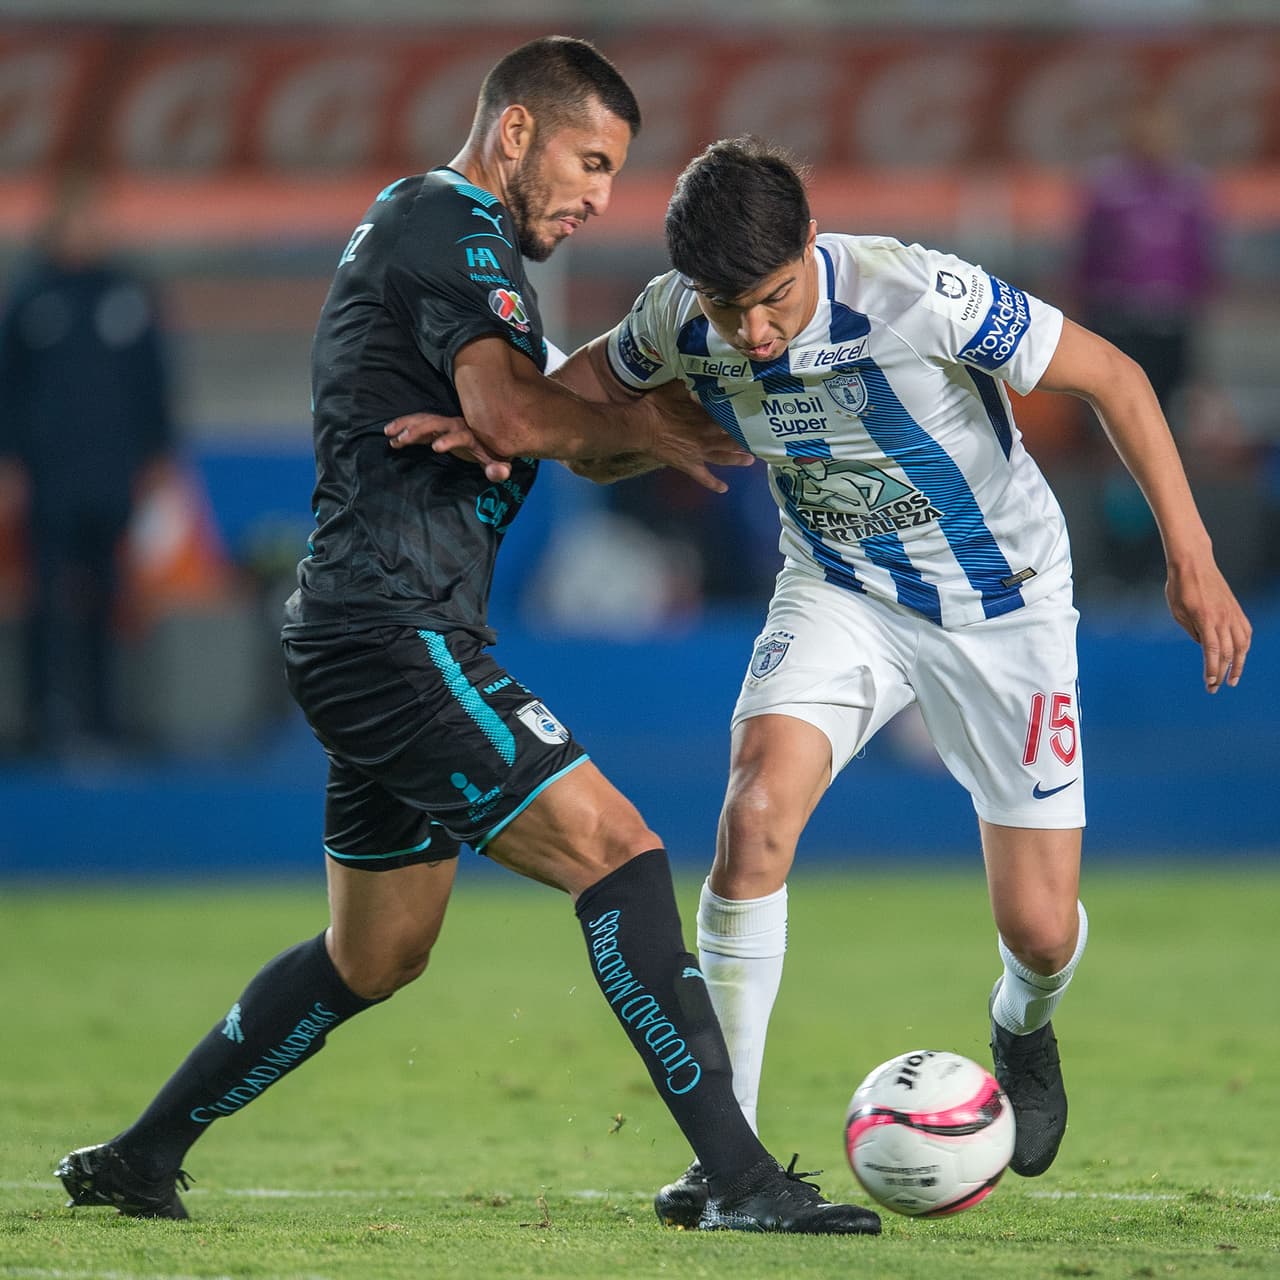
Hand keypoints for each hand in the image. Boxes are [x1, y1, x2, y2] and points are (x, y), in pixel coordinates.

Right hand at [384, 413, 512, 481]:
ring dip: (406, 425)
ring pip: (424, 420)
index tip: (436, 447)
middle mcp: (456, 425)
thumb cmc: (494, 452)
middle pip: (436, 423)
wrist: (492, 437)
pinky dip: (404, 426)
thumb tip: (498, 473)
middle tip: (401, 439)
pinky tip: (390, 434)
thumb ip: (499, 469)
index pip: (460, 435)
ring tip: (389, 434)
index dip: (450, 440)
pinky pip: (418, 424)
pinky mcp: (436, 428)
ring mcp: (445, 424)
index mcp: (471, 434)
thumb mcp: (499, 463)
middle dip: (418, 429)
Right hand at [639, 381, 753, 493]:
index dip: (744, 418)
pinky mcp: (690, 465)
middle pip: (732, 439)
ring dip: (738, 460)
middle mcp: (708, 436)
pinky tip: (724, 489)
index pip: (730, 418)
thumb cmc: (658, 405)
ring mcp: (700, 453)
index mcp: (707, 417)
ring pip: (724, 458)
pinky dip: (714, 484)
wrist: (641, 426)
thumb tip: (707, 374)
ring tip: (751, 461)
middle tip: (762, 441)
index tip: (757, 417)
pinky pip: (704, 477)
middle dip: (747, 440)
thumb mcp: (678, 387)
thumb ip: (694, 384)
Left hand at [1165, 555, 1251, 691]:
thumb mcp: (1177, 612)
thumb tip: (1204, 646)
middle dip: (1221, 673)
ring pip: (1242, 645)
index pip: (1212, 652)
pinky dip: (1244, 647)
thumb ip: (1191, 631)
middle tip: (1215, 688)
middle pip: (1228, 653)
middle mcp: (1222, 618)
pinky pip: (1245, 632)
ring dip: (1239, 664)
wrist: (1194, 563)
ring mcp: (1232, 613)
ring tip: (1233, 679)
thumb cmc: (1180, 587)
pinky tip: (1240, 656)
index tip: (1210, 685)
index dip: (1212, 670)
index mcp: (1205, 619)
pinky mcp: (1236, 609)